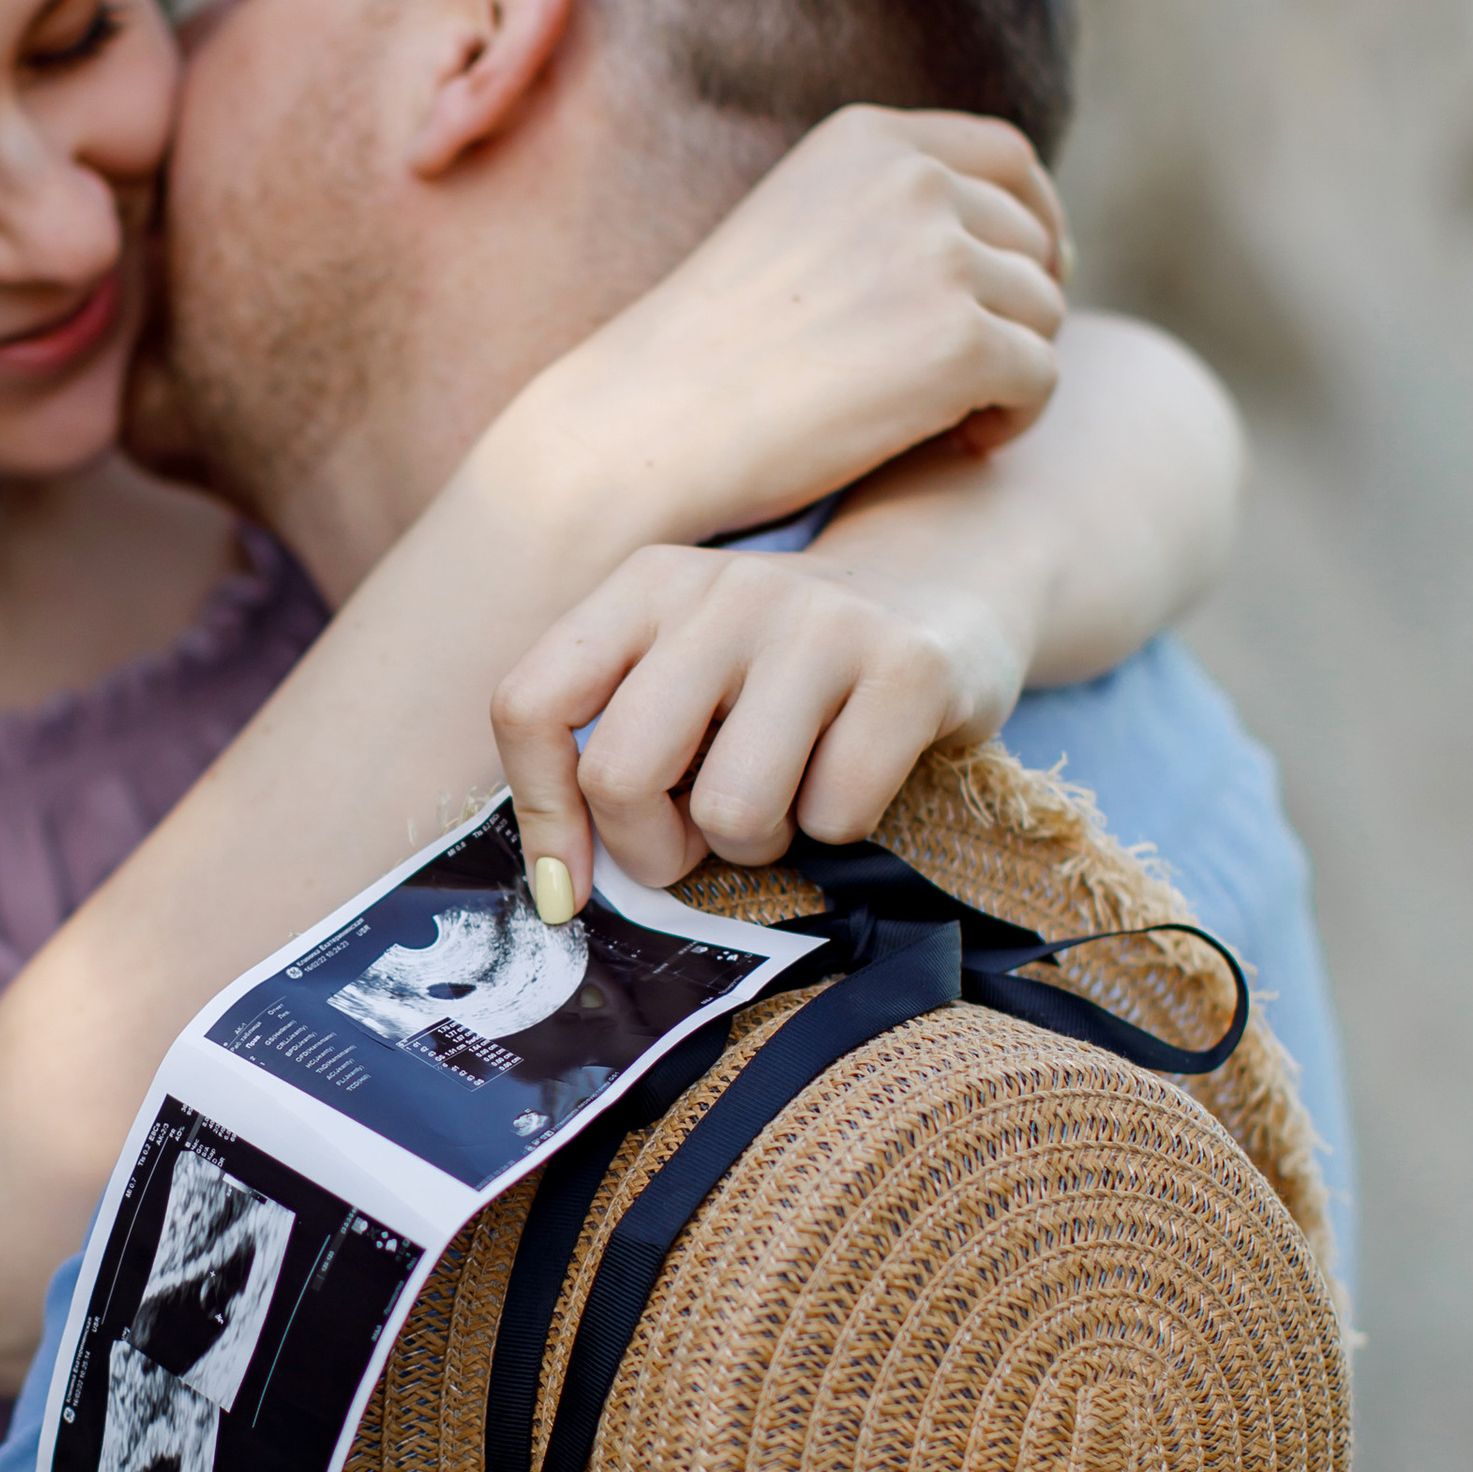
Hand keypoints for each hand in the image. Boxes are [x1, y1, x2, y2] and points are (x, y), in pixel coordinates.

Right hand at [489, 104, 1066, 550]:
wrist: (648, 426)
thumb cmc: (715, 355)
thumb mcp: (802, 233)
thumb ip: (893, 214)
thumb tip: (1040, 244)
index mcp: (867, 141)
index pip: (1009, 159)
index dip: (1038, 221)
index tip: (1033, 279)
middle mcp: (910, 180)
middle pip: (1033, 242)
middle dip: (1017, 313)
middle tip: (970, 383)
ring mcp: (938, 257)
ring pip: (1044, 312)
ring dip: (1014, 371)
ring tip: (953, 419)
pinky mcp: (959, 342)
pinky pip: (1042, 378)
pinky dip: (1016, 420)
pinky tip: (961, 445)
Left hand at [494, 541, 1024, 906]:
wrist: (941, 589)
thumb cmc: (780, 668)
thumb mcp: (681, 667)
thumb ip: (615, 741)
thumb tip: (562, 887)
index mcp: (643, 585)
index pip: (531, 705)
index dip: (540, 815)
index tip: (570, 883)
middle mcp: (722, 589)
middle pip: (622, 775)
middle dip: (654, 848)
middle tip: (697, 839)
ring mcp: (819, 623)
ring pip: (731, 810)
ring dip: (756, 842)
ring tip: (784, 798)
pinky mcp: (909, 668)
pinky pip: (835, 814)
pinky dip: (837, 828)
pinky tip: (852, 775)